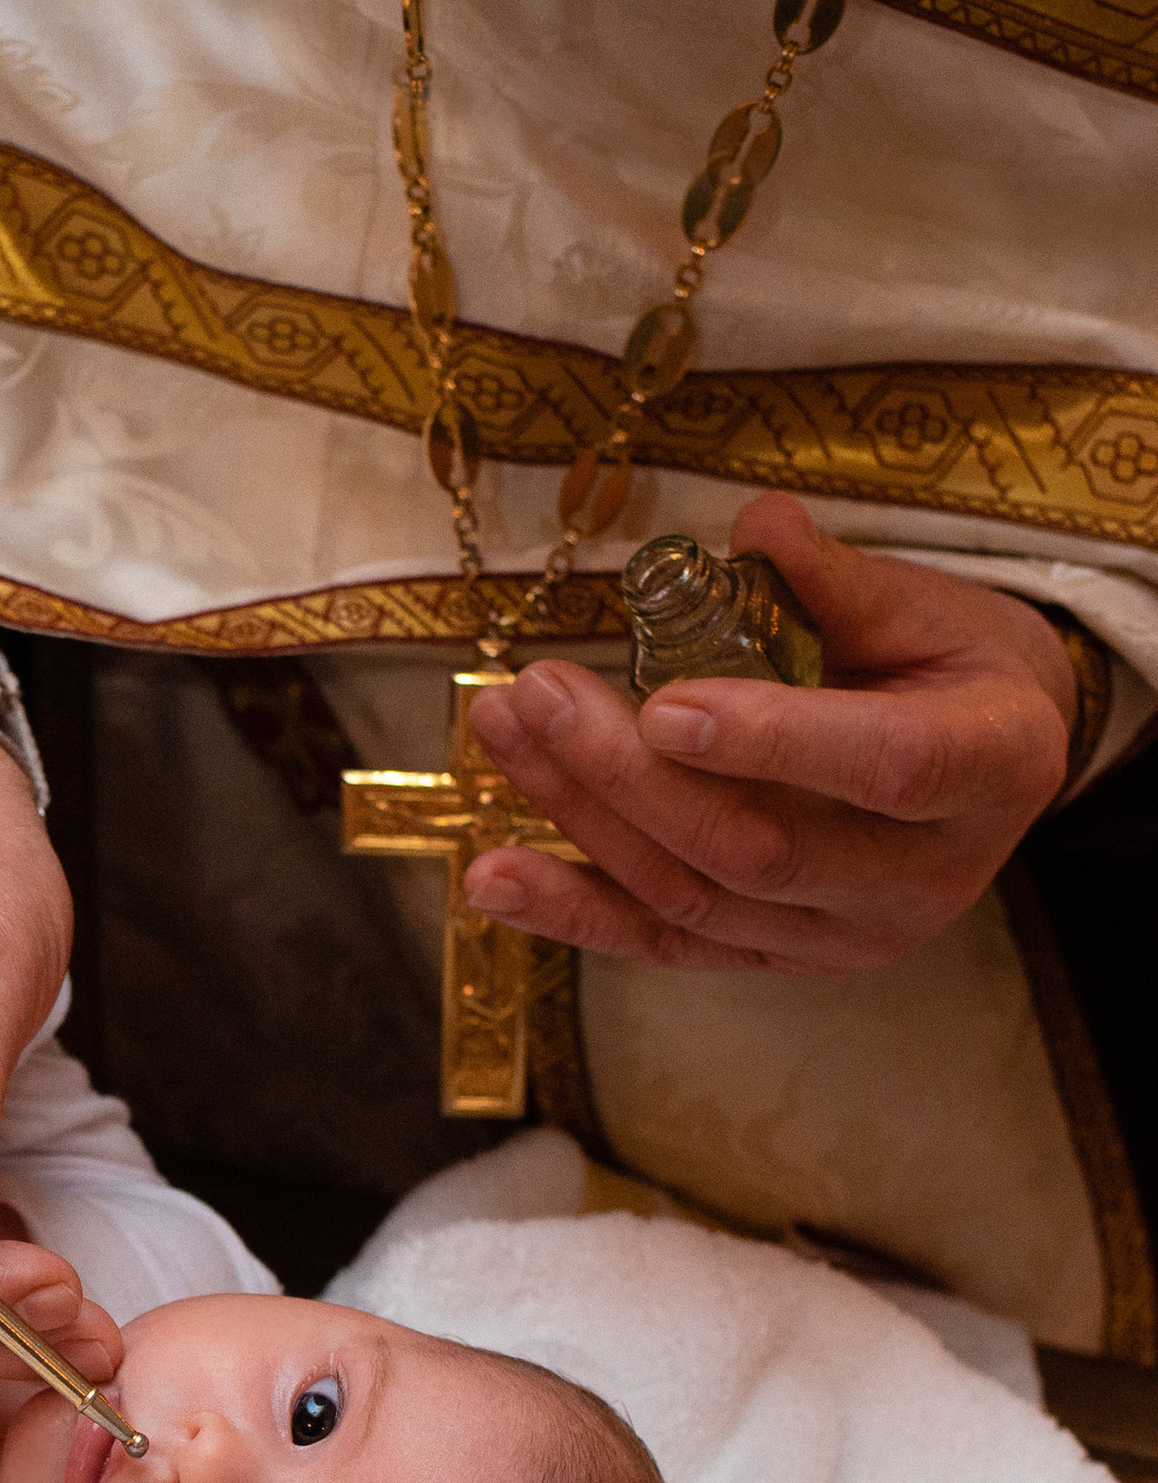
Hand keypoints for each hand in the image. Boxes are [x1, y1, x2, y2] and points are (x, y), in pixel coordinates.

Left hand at [462, 494, 1075, 975]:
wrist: (986, 757)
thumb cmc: (949, 665)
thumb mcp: (923, 606)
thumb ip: (835, 579)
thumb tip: (758, 524)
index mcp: (988, 767)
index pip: (887, 768)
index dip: (774, 742)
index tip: (664, 702)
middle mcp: (925, 877)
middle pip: (762, 847)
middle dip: (632, 774)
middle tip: (539, 692)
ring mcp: (847, 934)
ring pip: (697, 896)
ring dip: (582, 817)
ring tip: (502, 731)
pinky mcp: (781, 958)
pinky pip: (665, 945)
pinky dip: (573, 913)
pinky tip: (493, 878)